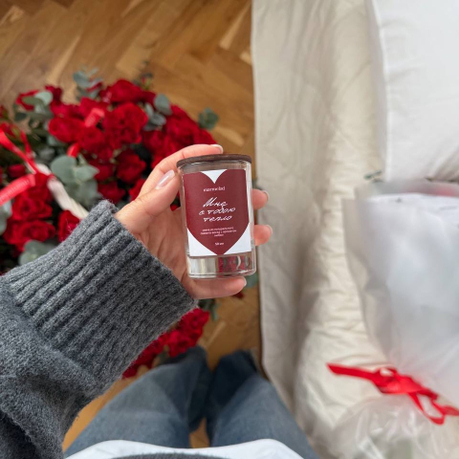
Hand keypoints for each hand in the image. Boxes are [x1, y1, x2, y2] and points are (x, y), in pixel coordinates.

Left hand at [116, 144, 271, 298]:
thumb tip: (173, 177)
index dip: (195, 159)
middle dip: (238, 201)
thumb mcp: (126, 225)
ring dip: (245, 239)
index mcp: (160, 210)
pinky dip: (225, 283)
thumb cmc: (111, 254)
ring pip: (221, 243)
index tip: (217, 152)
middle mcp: (176, 228)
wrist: (107, 292)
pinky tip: (240, 279)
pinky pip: (208, 282)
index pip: (177, 177)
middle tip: (258, 197)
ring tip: (262, 233)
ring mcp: (184, 253)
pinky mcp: (184, 279)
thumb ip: (146, 203)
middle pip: (212, 210)